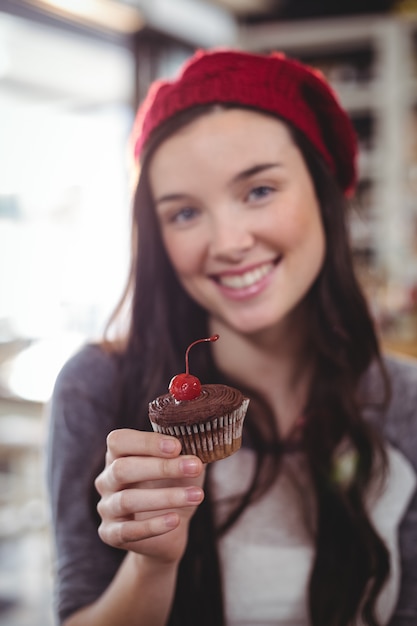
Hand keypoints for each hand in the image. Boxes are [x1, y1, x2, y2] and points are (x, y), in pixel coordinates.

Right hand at [95, 429, 204, 564]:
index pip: (119, 440)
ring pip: (127, 500)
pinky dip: (154, 525)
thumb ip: (185, 448)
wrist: (172, 527)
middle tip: (195, 467)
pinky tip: (176, 520)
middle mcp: (106, 479)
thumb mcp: (181, 463)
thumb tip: (201, 435)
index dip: (146, 442)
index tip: (178, 446)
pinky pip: (128, 530)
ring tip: (197, 495)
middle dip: (161, 467)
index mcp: (118, 455)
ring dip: (165, 497)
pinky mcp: (111, 534)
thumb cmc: (174, 485)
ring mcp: (106, 508)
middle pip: (122, 469)